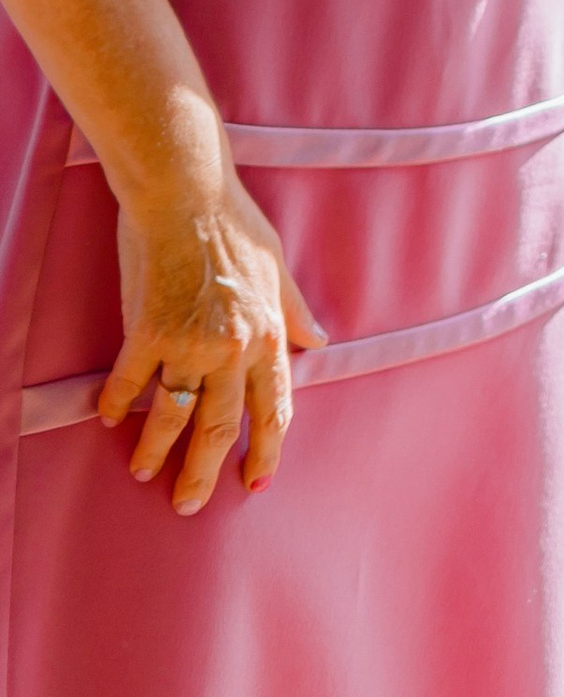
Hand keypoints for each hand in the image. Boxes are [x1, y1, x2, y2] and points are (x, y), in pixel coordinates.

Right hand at [100, 166, 326, 510]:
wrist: (186, 191)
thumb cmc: (234, 222)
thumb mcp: (277, 266)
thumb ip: (294, 311)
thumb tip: (320, 342)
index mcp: (266, 334)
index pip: (272, 407)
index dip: (264, 449)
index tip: (255, 481)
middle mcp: (232, 348)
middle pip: (219, 427)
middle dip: (204, 472)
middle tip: (189, 504)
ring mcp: (188, 342)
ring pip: (172, 417)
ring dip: (155, 452)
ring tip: (143, 472)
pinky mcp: (148, 331)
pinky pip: (130, 383)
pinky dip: (117, 406)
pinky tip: (110, 420)